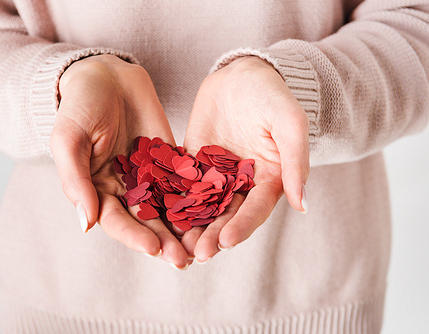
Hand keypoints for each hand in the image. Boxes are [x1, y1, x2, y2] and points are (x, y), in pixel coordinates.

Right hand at [50, 55, 188, 268]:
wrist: (107, 75)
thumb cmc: (80, 106)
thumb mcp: (69, 139)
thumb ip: (75, 180)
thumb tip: (86, 225)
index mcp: (98, 189)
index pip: (116, 220)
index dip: (134, 236)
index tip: (153, 248)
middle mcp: (125, 188)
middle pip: (146, 221)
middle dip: (163, 242)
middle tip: (183, 260)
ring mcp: (149, 175)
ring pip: (167, 207)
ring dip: (182, 228)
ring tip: (200, 246)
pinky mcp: (169, 160)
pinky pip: (183, 182)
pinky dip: (196, 198)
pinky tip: (212, 212)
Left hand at [182, 56, 309, 262]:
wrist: (240, 75)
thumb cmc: (271, 96)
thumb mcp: (289, 123)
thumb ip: (295, 161)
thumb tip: (303, 205)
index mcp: (268, 180)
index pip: (255, 210)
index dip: (242, 226)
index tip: (226, 242)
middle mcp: (241, 184)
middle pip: (227, 215)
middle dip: (213, 235)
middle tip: (198, 253)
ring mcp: (215, 176)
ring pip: (203, 207)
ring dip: (192, 227)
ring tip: (178, 245)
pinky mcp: (193, 164)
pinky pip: (181, 184)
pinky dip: (173, 201)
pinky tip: (160, 215)